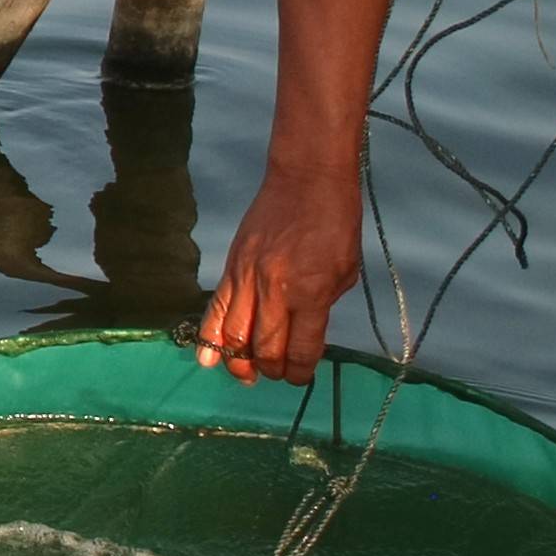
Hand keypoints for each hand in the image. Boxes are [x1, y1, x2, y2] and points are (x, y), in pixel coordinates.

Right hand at [198, 153, 365, 382]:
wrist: (306, 179)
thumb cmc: (337, 223)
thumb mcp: (346, 272)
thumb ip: (323, 307)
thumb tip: (304, 335)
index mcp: (311, 293)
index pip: (300, 350)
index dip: (301, 372)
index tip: (302, 375)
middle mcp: (275, 291)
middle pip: (264, 349)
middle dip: (272, 370)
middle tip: (278, 372)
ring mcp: (247, 278)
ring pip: (234, 336)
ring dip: (240, 363)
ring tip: (247, 373)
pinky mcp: (231, 267)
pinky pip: (216, 310)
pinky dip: (210, 339)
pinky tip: (209, 360)